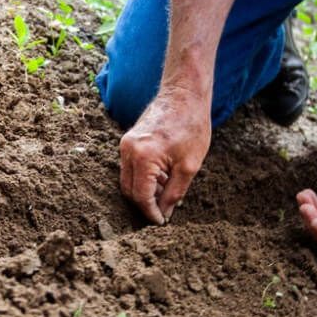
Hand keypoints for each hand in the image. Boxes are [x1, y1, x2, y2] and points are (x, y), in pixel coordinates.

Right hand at [119, 87, 210, 223]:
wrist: (184, 95)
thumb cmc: (191, 126)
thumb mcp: (189, 166)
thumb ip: (174, 193)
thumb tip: (164, 212)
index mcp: (143, 157)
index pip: (141, 196)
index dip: (151, 213)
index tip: (162, 222)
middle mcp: (128, 151)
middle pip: (129, 190)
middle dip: (145, 204)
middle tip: (164, 212)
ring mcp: (125, 144)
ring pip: (128, 180)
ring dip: (144, 191)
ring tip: (167, 192)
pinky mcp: (128, 141)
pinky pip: (130, 168)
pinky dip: (143, 178)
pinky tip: (162, 178)